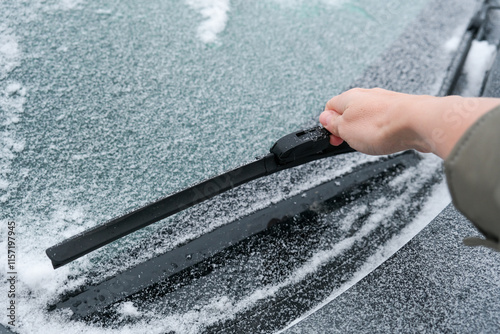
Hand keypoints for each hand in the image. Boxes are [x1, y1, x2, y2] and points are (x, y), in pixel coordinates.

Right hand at [319, 88, 499, 158]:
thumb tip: (324, 118)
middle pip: (350, 110)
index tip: (334, 137)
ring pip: (368, 115)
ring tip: (371, 141)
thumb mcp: (346, 130)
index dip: (329, 124)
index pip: (330, 107)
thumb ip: (333, 124)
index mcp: (349, 97)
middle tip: (352, 142)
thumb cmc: (381, 125)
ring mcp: (385, 100)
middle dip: (349, 128)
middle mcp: (367, 95)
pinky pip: (385, 119)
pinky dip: (382, 129)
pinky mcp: (400, 108)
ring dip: (366, 129)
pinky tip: (386, 138)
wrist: (418, 122)